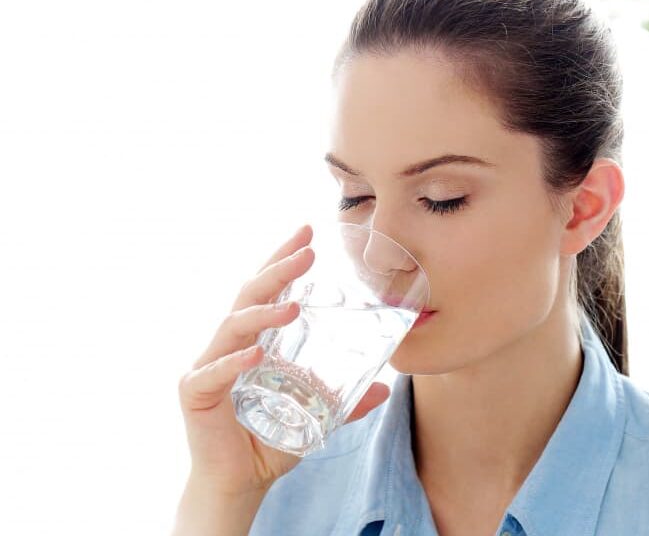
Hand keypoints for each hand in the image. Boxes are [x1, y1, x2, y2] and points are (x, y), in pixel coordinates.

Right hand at [177, 224, 390, 496]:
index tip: (308, 232)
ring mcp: (208, 366)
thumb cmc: (269, 440)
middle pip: (249, 296)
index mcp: (252, 341)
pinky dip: (233, 364)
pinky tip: (254, 356)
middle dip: (278, 270)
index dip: (283, 261)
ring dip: (264, 314)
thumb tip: (386, 388)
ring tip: (295, 305)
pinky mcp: (194, 394)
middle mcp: (228, 345)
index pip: (266, 291)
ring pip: (233, 327)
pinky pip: (213, 373)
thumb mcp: (316, 416)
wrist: (239, 482)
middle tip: (307, 249)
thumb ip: (346, 401)